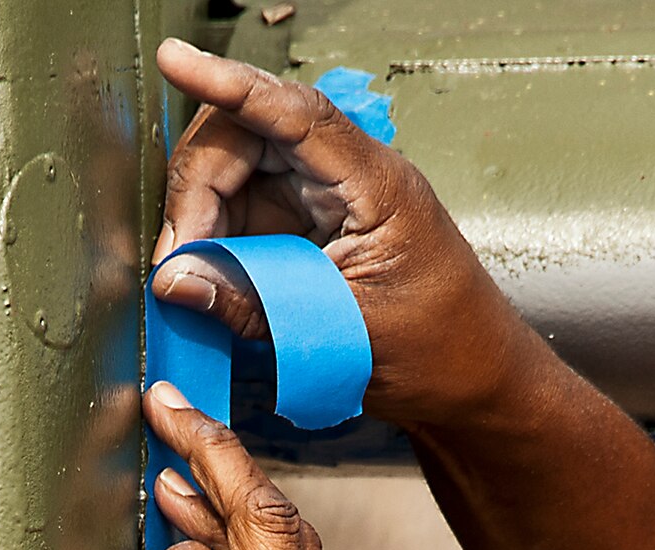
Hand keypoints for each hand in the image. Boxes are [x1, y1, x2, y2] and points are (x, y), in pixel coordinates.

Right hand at [150, 39, 539, 428]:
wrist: (478, 383)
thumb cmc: (445, 352)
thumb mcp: (351, 334)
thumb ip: (259, 306)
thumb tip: (178, 281)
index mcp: (377, 184)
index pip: (295, 114)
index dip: (230, 84)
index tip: (176, 61)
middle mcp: (348, 177)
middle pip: (248, 137)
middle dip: (198, 186)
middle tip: (179, 257)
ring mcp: (325, 200)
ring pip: (236, 174)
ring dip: (200, 218)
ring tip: (190, 276)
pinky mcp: (309, 229)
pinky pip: (244, 214)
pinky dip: (215, 240)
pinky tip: (206, 277)